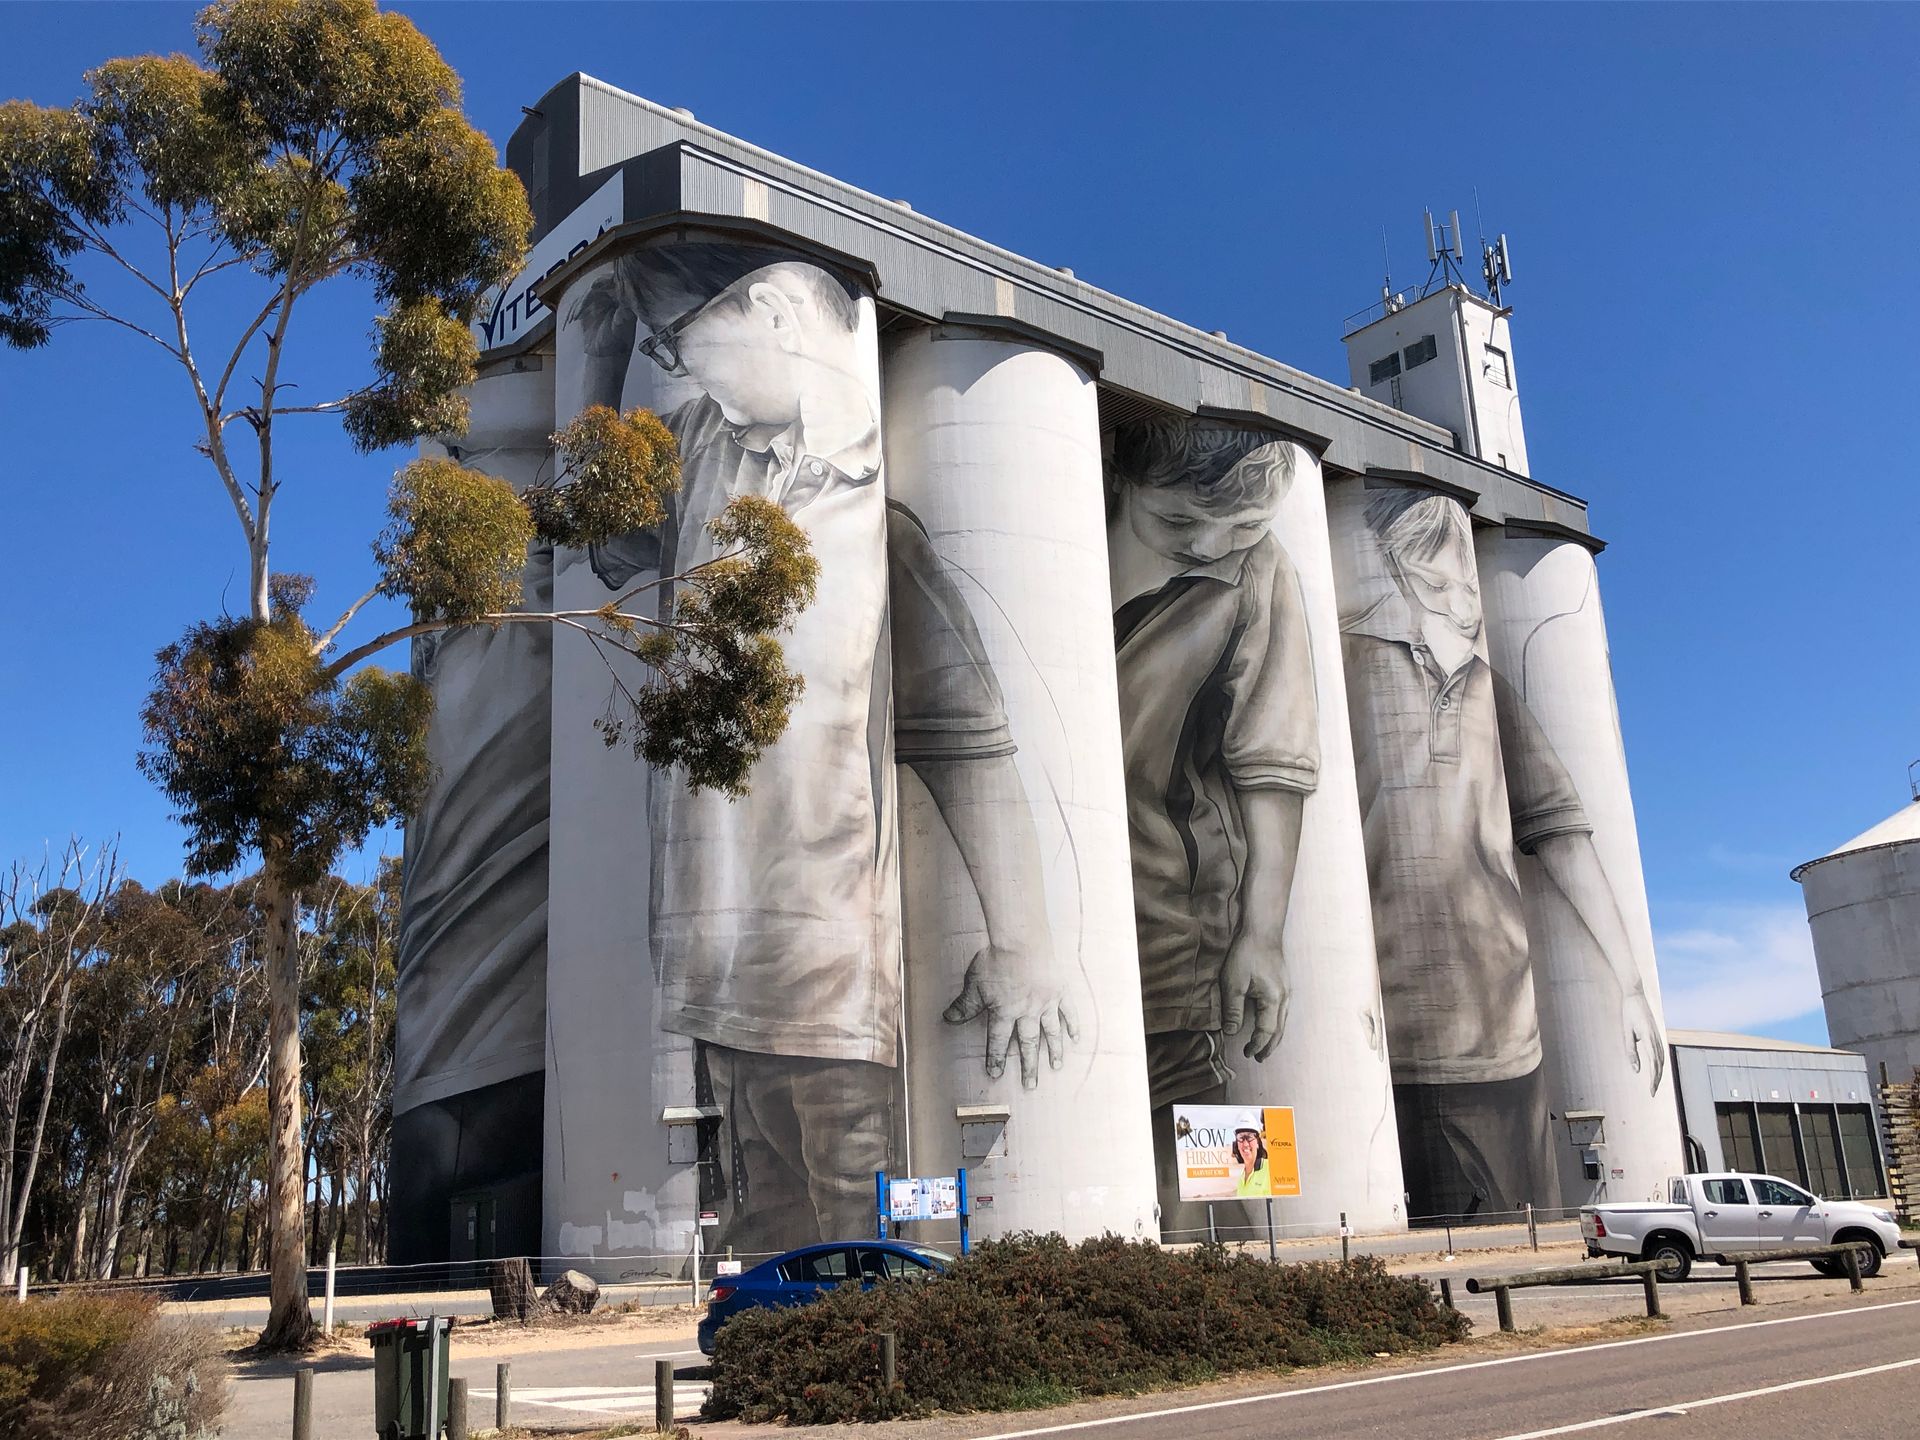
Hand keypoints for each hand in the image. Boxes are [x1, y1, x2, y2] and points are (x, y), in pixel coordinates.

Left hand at [944, 946, 1079, 1089]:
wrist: (1021, 939)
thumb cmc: (996, 959)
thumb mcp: (974, 983)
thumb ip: (964, 1005)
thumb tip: (947, 1019)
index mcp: (1005, 1011)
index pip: (999, 1040)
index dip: (996, 1058)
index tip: (996, 1074)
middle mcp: (1027, 1012)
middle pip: (1028, 1043)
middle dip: (1029, 1065)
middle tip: (1031, 1085)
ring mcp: (1046, 1002)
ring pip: (1051, 1032)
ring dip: (1053, 1051)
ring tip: (1055, 1067)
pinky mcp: (1059, 991)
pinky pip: (1068, 1012)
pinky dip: (1072, 1025)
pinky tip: (1075, 1038)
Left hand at [1220, 932, 1288, 1062]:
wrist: (1263, 931)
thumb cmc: (1246, 954)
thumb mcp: (1234, 983)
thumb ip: (1233, 1010)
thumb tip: (1231, 1032)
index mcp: (1273, 1000)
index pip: (1267, 1031)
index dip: (1257, 1044)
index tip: (1247, 1053)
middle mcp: (1284, 998)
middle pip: (1279, 1030)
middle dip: (1269, 1046)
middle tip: (1259, 1058)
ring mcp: (1287, 991)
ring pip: (1283, 1021)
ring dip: (1274, 1036)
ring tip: (1264, 1047)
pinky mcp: (1284, 984)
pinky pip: (1282, 1012)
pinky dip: (1276, 1024)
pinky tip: (1269, 1024)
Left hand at [1621, 989, 1664, 1095]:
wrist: (1635, 995)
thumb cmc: (1628, 1013)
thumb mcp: (1626, 1032)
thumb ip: (1631, 1051)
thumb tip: (1636, 1070)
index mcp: (1649, 1039)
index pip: (1654, 1065)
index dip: (1653, 1080)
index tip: (1651, 1091)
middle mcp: (1657, 1039)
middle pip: (1660, 1064)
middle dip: (1656, 1079)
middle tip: (1652, 1093)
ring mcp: (1658, 1036)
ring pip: (1662, 1059)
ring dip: (1658, 1072)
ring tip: (1654, 1085)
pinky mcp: (1657, 1034)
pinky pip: (1660, 1052)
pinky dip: (1659, 1063)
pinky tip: (1656, 1069)